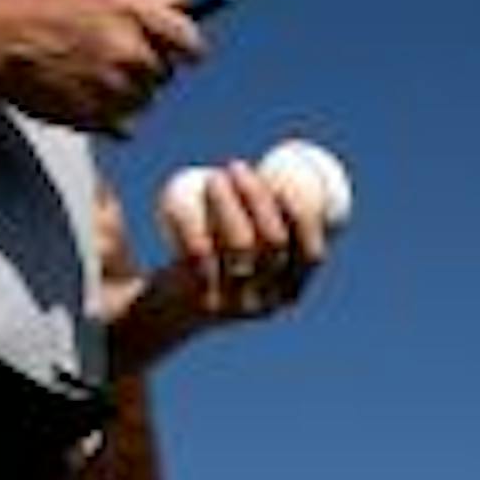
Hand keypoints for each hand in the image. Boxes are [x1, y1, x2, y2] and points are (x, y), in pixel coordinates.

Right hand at [0, 0, 203, 137]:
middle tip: (114, 53)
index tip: (185, 51)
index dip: (189, 47)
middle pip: (166, 73)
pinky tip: (84, 93)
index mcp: (131, 12)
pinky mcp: (99, 119)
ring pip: (146, 100)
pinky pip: (128, 126)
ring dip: (129, 90)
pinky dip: (113, 115)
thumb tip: (185, 1)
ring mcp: (114, 89)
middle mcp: (128, 52)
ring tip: (90, 71)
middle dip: (149, 65)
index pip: (190, 42)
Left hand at [152, 155, 330, 324]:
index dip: (305, 214)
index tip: (282, 176)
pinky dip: (195, 218)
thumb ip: (268, 221)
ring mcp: (234, 304)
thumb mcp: (248, 252)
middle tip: (238, 166)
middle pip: (274, 241)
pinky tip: (190, 196)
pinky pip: (200, 250)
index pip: (311, 254)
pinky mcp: (201, 299)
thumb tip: (289, 170)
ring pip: (240, 244)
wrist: (168, 313)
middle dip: (259, 195)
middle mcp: (267, 303)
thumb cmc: (214, 268)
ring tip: (215, 177)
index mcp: (289, 293)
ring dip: (229, 201)